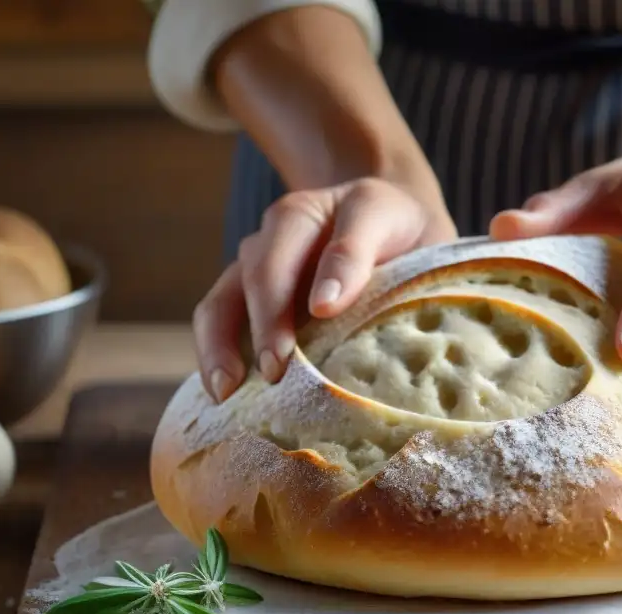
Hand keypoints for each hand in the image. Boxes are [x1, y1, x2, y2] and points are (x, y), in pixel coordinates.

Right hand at [193, 177, 456, 402]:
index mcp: (324, 211)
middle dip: (266, 323)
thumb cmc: (403, 238)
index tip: (326, 311)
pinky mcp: (245, 298)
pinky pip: (217, 321)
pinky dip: (214, 355)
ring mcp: (257, 265)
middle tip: (275, 371)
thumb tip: (323, 304)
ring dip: (219, 344)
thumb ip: (363, 254)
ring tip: (226, 390)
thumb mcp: (407, 232)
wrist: (394, 229)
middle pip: (262, 271)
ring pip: (224, 298)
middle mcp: (280, 234)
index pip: (318, 235)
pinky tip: (223, 394)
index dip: (325, 273)